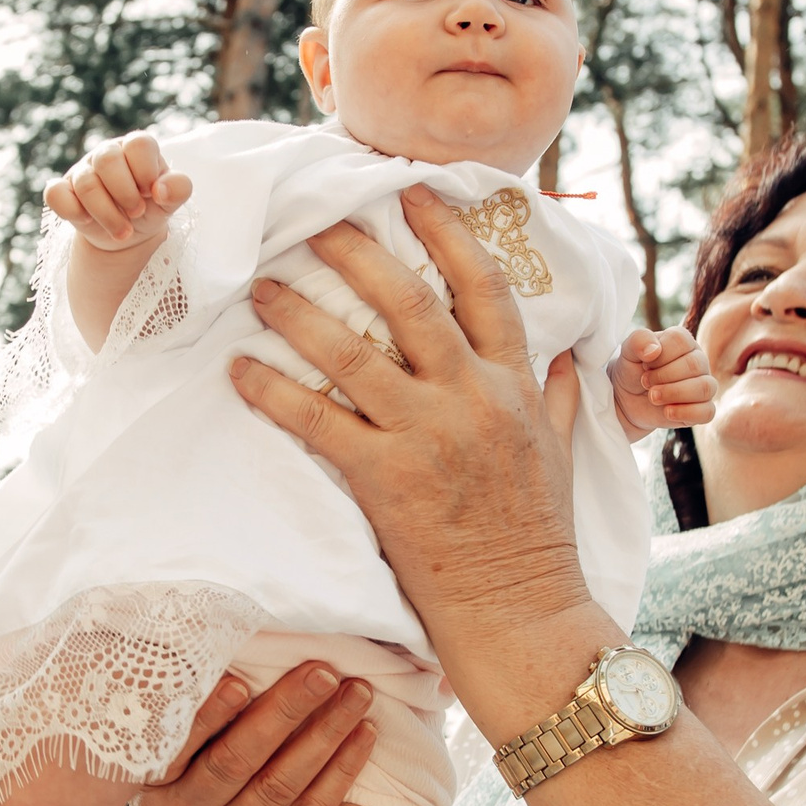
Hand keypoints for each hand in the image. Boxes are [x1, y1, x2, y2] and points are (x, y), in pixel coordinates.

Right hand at [45, 131, 192, 251]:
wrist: (127, 234)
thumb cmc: (151, 208)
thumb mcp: (171, 202)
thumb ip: (179, 189)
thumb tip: (161, 190)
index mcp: (136, 148)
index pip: (139, 144)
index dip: (146, 172)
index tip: (152, 195)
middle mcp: (107, 153)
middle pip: (108, 160)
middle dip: (125, 193)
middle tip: (137, 213)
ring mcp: (82, 170)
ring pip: (85, 182)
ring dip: (107, 214)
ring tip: (123, 232)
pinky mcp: (62, 190)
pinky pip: (55, 193)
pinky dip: (71, 210)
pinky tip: (87, 221)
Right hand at [134, 662, 378, 805]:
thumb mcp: (163, 790)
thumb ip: (184, 741)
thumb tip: (219, 657)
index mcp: (153, 789)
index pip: (178, 747)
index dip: (208, 715)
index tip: (239, 679)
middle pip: (237, 761)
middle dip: (284, 710)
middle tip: (324, 670)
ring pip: (280, 787)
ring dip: (325, 736)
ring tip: (357, 694)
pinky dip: (339, 775)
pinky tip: (364, 739)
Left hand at [227, 186, 606, 725]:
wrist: (520, 612)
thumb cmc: (537, 539)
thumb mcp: (560, 456)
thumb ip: (557, 399)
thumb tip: (566, 356)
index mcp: (517, 385)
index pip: (484, 288)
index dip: (448, 233)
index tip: (414, 193)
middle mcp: (473, 398)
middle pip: (411, 301)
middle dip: (361, 253)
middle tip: (318, 221)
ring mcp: (428, 436)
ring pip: (355, 353)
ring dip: (301, 313)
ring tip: (260, 286)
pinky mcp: (386, 478)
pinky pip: (318, 421)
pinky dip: (274, 391)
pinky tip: (239, 370)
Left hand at [608, 325, 715, 435]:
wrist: (626, 400)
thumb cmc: (632, 371)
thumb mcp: (628, 352)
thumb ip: (639, 341)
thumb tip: (654, 350)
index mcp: (683, 342)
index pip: (680, 341)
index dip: (659, 356)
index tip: (644, 365)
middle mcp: (698, 361)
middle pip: (694, 365)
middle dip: (663, 376)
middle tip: (645, 382)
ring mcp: (703, 385)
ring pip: (705, 388)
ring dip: (674, 394)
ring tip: (653, 397)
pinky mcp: (702, 409)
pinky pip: (707, 412)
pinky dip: (686, 413)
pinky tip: (667, 412)